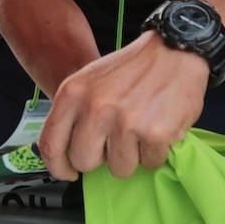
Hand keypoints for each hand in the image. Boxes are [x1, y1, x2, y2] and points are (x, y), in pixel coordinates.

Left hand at [38, 32, 207, 180]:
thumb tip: (67, 154)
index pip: (50, 145)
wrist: (174, 50)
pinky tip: (157, 129)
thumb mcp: (88, 81)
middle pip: (84, 162)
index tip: (69, 173)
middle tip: (115, 143)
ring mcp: (124, 122)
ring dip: (132, 157)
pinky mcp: (154, 134)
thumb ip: (74, 112)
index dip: (58, 167)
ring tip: (139, 132)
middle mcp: (94, 108)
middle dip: (101, 160)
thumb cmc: (130, 69)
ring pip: (119, 169)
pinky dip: (155, 153)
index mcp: (72, 94)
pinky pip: (149, 164)